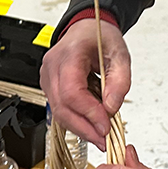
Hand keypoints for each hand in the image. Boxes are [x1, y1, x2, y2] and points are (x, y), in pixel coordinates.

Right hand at [40, 19, 130, 148]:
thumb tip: (111, 108)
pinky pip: (59, 108)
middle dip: (84, 128)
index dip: (89, 113)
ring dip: (80, 127)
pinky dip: (76, 120)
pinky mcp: (49, 86)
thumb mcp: (120, 54)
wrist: (86, 29)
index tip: (106, 126)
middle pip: (61, 107)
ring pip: (58, 112)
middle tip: (104, 140)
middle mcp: (52, 66)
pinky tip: (91, 125)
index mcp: (69, 54)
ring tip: (100, 136)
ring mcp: (47, 77)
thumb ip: (120, 81)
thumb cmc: (100, 37)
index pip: (72, 92)